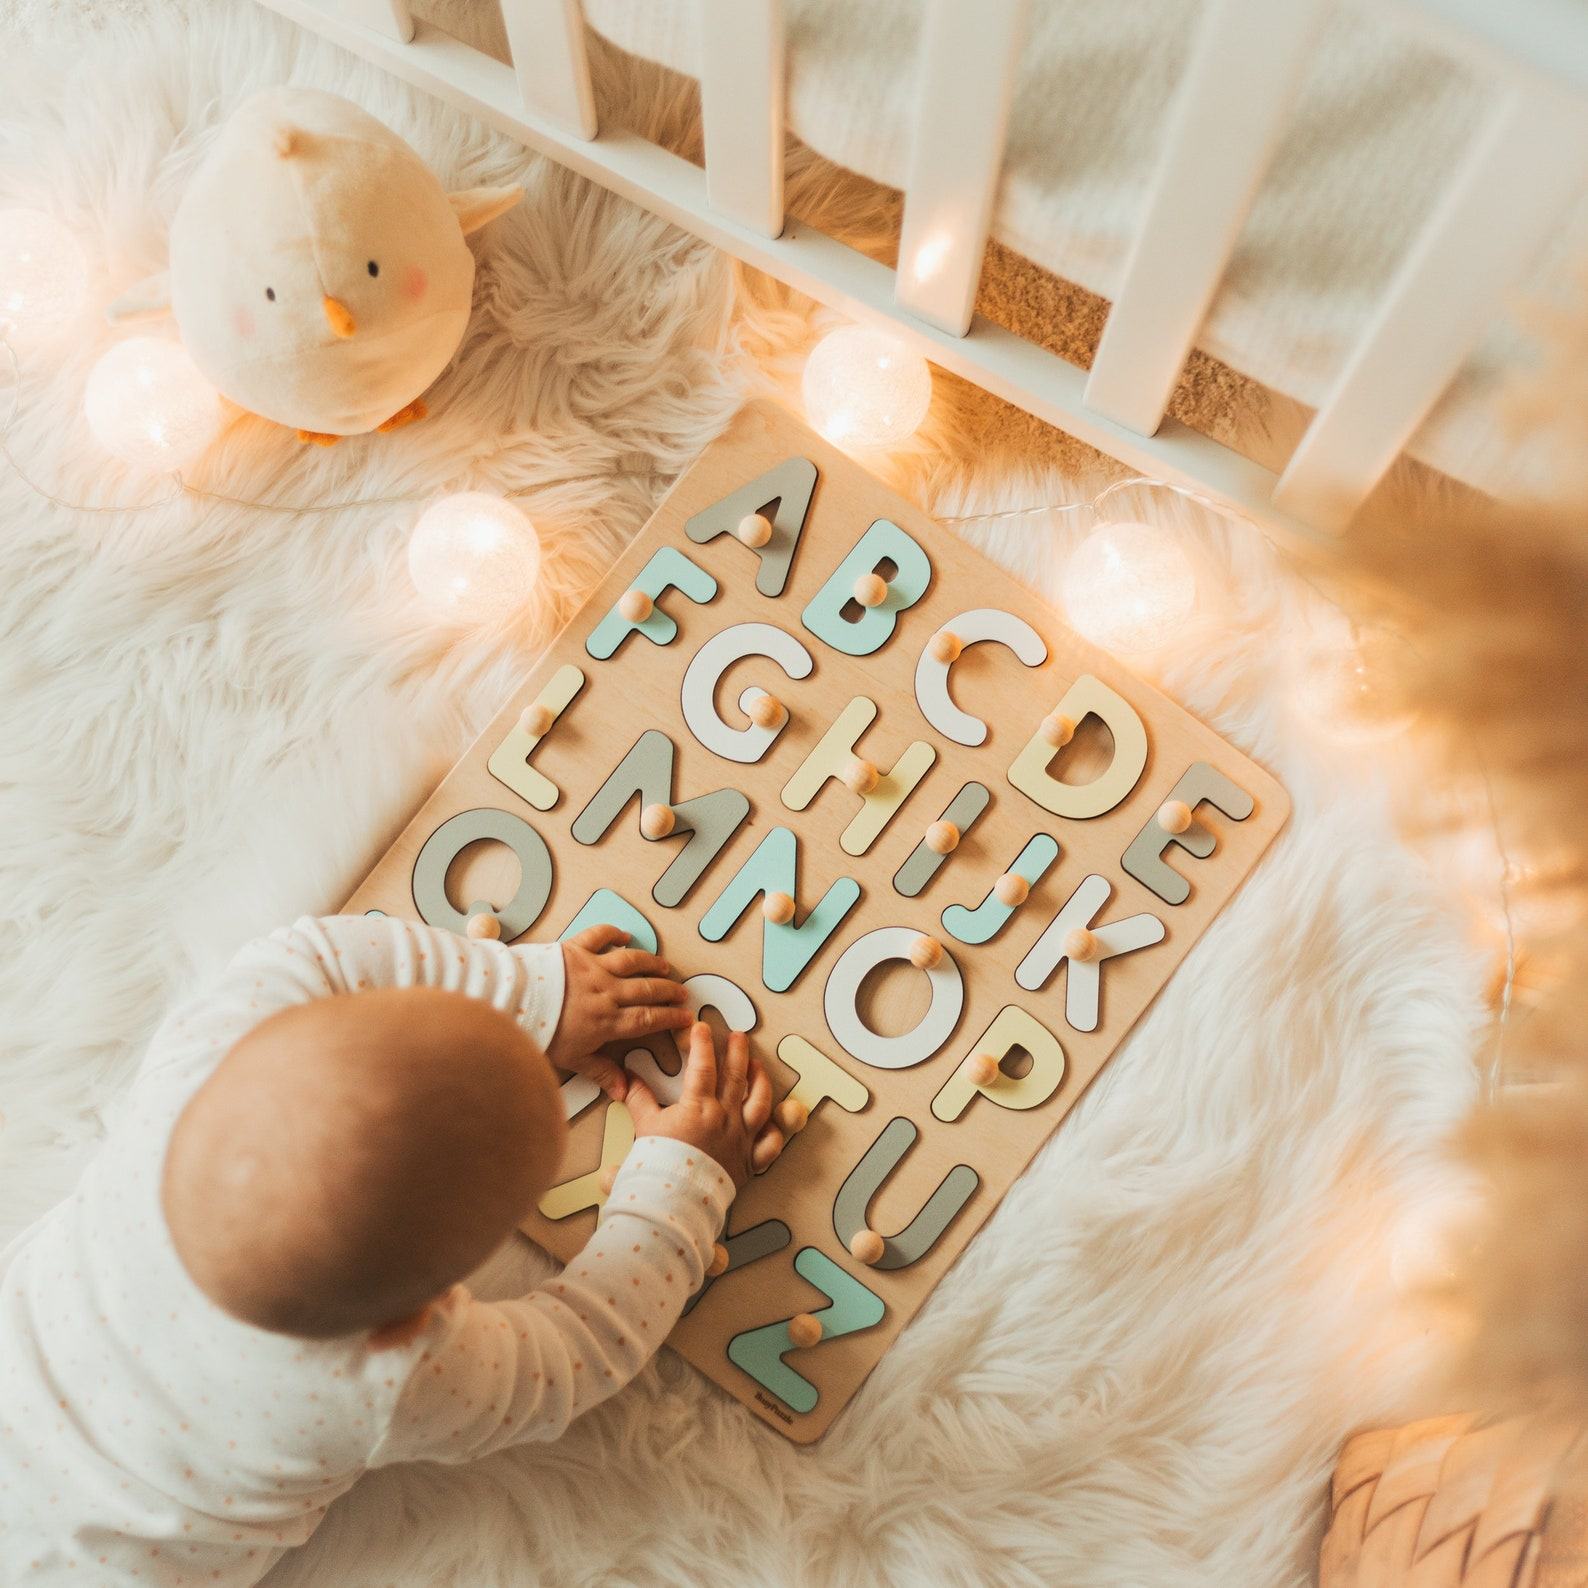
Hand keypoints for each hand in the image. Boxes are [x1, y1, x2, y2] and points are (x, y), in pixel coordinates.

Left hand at [546, 925, 692, 1095]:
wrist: (513, 1002)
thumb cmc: (541, 1033)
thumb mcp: (572, 1060)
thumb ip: (601, 1072)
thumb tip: (624, 1092)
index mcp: (608, 1021)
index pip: (648, 1019)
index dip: (670, 1018)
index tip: (686, 1017)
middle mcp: (607, 992)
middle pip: (647, 989)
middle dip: (669, 991)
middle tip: (682, 992)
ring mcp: (593, 967)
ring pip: (632, 961)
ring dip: (651, 962)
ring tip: (664, 965)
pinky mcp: (576, 949)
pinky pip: (600, 936)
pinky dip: (614, 933)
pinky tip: (624, 936)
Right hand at [624, 1023, 783, 1188]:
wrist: (673, 1202)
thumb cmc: (658, 1165)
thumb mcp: (645, 1126)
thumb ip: (638, 1098)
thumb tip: (625, 1076)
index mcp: (699, 1107)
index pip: (703, 1066)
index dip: (702, 1044)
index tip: (702, 1027)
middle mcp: (725, 1119)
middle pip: (736, 1078)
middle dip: (738, 1052)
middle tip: (739, 1035)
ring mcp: (740, 1139)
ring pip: (759, 1103)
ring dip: (760, 1081)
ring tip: (757, 1065)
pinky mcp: (748, 1162)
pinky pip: (769, 1145)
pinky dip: (774, 1132)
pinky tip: (773, 1120)